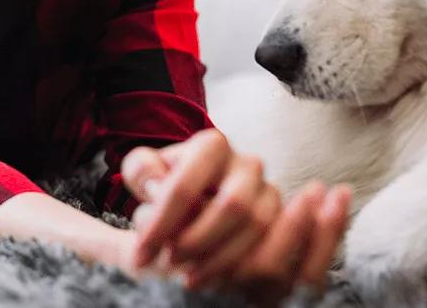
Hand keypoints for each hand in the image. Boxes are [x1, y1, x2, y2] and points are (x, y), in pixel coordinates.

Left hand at [122, 129, 350, 299]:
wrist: (195, 197)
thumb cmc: (164, 185)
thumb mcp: (144, 173)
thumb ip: (142, 171)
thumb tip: (154, 185)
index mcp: (212, 145)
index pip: (186, 185)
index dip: (162, 223)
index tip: (141, 252)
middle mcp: (248, 164)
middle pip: (233, 206)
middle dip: (198, 241)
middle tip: (170, 263)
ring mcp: (271, 192)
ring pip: (257, 228)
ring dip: (221, 259)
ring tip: (189, 278)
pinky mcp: (284, 221)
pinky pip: (274, 247)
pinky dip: (243, 268)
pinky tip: (215, 282)